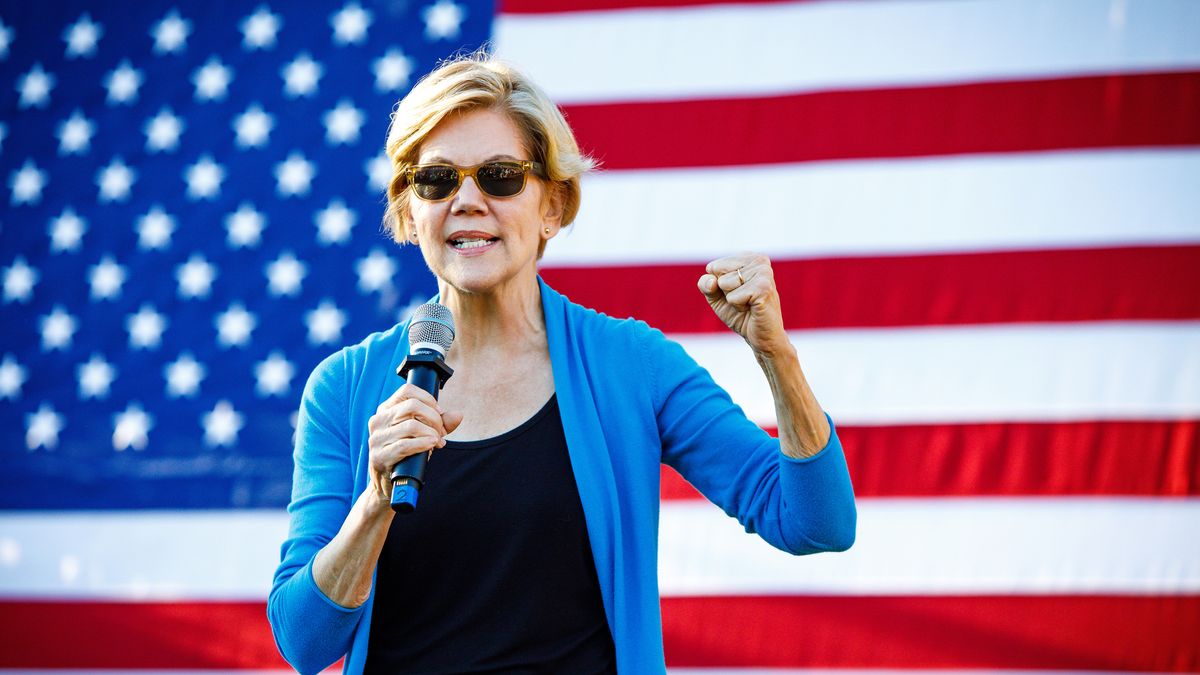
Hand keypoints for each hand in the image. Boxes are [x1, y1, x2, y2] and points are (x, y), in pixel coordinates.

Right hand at [366, 383, 463, 507]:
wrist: (389, 485)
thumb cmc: (407, 455)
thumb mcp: (423, 434)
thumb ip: (441, 423)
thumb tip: (458, 415)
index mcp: (385, 410)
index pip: (407, 391)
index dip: (428, 399)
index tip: (439, 413)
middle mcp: (377, 421)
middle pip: (413, 406)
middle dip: (434, 418)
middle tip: (440, 432)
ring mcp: (376, 439)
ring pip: (412, 425)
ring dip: (431, 434)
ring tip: (437, 442)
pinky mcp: (379, 456)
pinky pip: (405, 445)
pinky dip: (423, 444)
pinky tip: (431, 446)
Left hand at [698, 253, 789, 355]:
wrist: (762, 337)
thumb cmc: (741, 314)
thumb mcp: (716, 297)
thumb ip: (706, 285)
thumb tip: (711, 280)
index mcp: (749, 257)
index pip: (714, 266)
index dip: (719, 285)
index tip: (736, 293)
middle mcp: (759, 260)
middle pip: (719, 272)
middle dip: (725, 292)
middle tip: (743, 300)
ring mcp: (763, 272)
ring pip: (725, 283)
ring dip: (733, 299)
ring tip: (748, 304)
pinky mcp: (764, 288)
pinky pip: (732, 297)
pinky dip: (738, 306)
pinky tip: (752, 308)